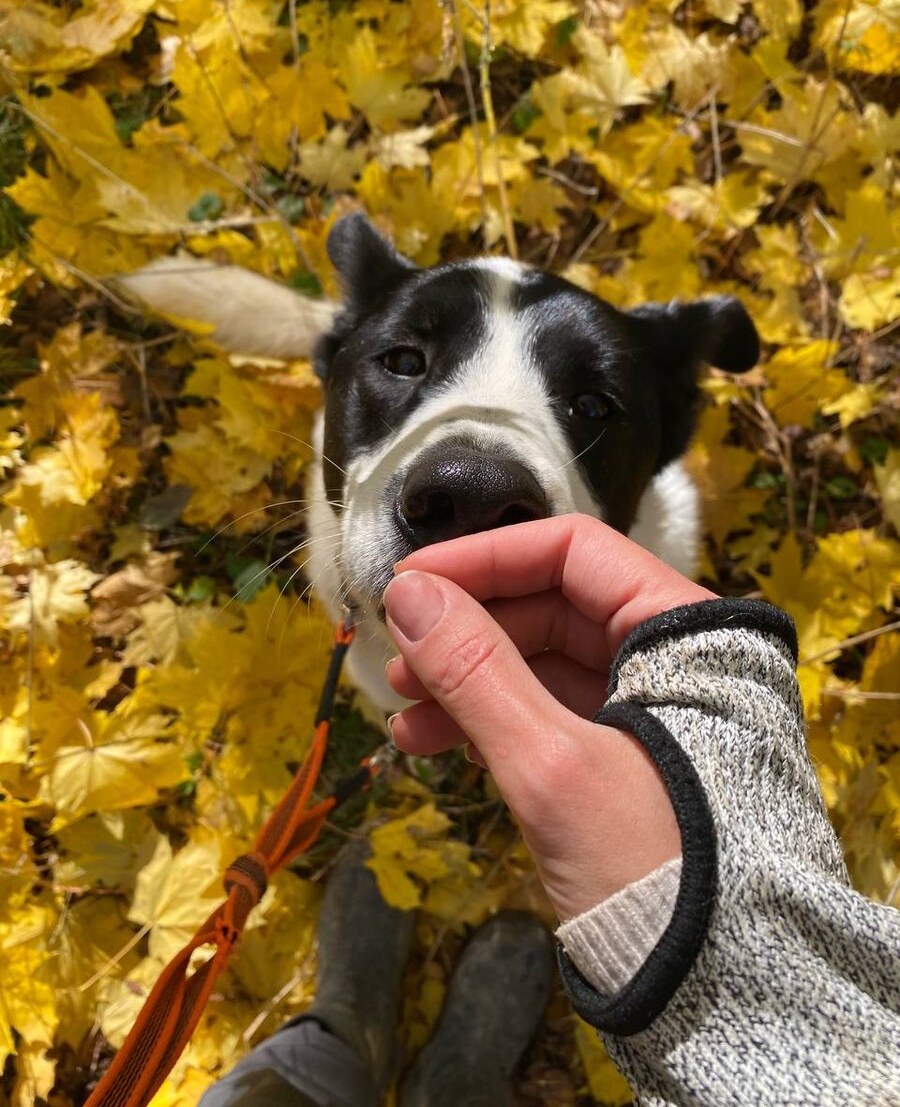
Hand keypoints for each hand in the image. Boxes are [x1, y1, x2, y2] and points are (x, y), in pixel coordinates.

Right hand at [382, 514, 714, 920]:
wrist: (724, 993)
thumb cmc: (656, 866)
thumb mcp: (554, 764)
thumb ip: (476, 670)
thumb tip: (406, 593)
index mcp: (685, 631)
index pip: (572, 552)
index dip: (484, 561)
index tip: (407, 587)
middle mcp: (673, 657)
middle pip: (550, 607)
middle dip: (465, 633)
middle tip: (396, 666)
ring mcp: (651, 710)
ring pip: (541, 664)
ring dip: (466, 682)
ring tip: (403, 720)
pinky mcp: (628, 758)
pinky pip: (548, 714)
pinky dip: (491, 723)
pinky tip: (435, 746)